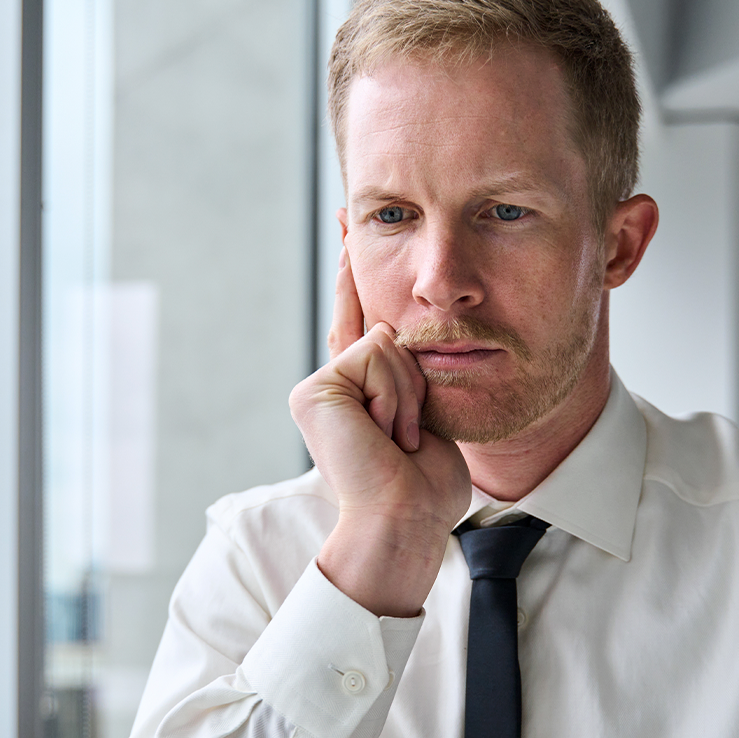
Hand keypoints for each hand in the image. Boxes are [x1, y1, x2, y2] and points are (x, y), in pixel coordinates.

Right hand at [289, 247, 471, 616]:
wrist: (404, 518)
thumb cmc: (423, 483)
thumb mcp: (423, 411)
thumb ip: (403, 366)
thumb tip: (392, 323)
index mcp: (352, 390)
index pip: (359, 318)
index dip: (350, 269)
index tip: (346, 218)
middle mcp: (328, 384)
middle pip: (384, 329)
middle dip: (412, 384)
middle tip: (405, 438)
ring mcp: (318, 386)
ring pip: (387, 342)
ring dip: (410, 396)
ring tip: (399, 439)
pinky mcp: (315, 389)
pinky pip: (378, 354)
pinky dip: (396, 396)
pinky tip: (387, 434)